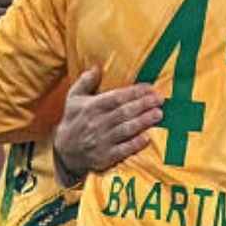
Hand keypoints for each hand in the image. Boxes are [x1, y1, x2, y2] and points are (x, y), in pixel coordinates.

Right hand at [53, 66, 162, 185]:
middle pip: (124, 112)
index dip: (135, 92)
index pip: (116, 97)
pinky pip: (123, 150)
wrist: (64, 151)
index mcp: (91, 107)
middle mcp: (96, 123)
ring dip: (143, 121)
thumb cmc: (74, 120)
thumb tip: (96, 67)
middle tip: (160, 99)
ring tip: (159, 114)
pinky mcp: (105, 157)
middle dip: (143, 104)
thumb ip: (85, 82)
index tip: (150, 88)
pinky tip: (147, 137)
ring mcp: (101, 141)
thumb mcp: (73, 99)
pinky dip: (135, 144)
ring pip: (126, 129)